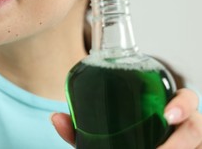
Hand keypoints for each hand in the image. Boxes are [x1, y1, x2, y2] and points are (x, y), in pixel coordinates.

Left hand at [51, 88, 201, 147]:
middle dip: (186, 138)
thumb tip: (56, 117)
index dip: (183, 104)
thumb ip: (81, 129)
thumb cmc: (122, 142)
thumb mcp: (102, 136)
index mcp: (164, 110)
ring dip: (182, 148)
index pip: (186, 99)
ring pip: (198, 142)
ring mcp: (189, 143)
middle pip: (197, 125)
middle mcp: (182, 127)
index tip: (167, 116)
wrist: (133, 148)